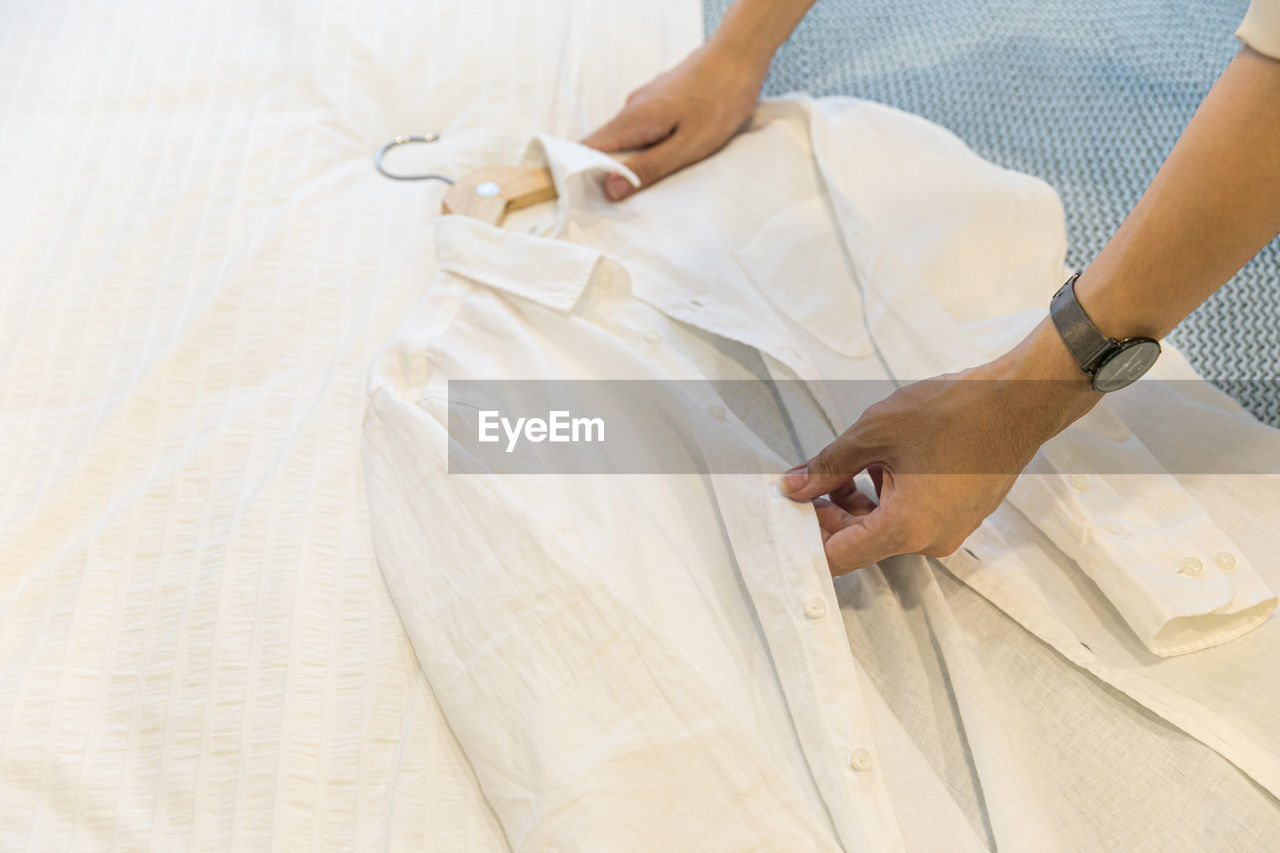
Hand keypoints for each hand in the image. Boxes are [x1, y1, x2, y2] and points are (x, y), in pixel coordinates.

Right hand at [582, 43, 767, 200]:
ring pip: (627, 138)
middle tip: (629, 199)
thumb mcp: (688, 146)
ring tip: (655, 178)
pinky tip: (671, 152)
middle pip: (605, 146)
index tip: (589, 198)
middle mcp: (632, 108)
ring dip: (635, 159)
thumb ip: (649, 167)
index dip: (582, 174)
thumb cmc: (720, 100)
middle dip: (612, 173)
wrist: (739, 55)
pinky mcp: (660, 99)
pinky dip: (650, 144)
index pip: (587, 149)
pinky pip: (644, 128)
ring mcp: (645, 101)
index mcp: (632, 121)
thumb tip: (610, 190)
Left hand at [781, 323, 1100, 573]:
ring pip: (883, 528)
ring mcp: (948, 531)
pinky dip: (887, 496)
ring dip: (857, 501)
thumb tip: (794, 486)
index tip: (791, 508)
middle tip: (811, 476)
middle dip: (829, 512)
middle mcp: (929, 542)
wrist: (1022, 399)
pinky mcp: (959, 516)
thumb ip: (828, 465)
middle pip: (859, 543)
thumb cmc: (956, 412)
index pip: (838, 557)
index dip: (807, 535)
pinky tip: (882, 461)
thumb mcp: (876, 432)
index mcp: (907, 529)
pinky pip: (910, 518)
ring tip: (850, 460)